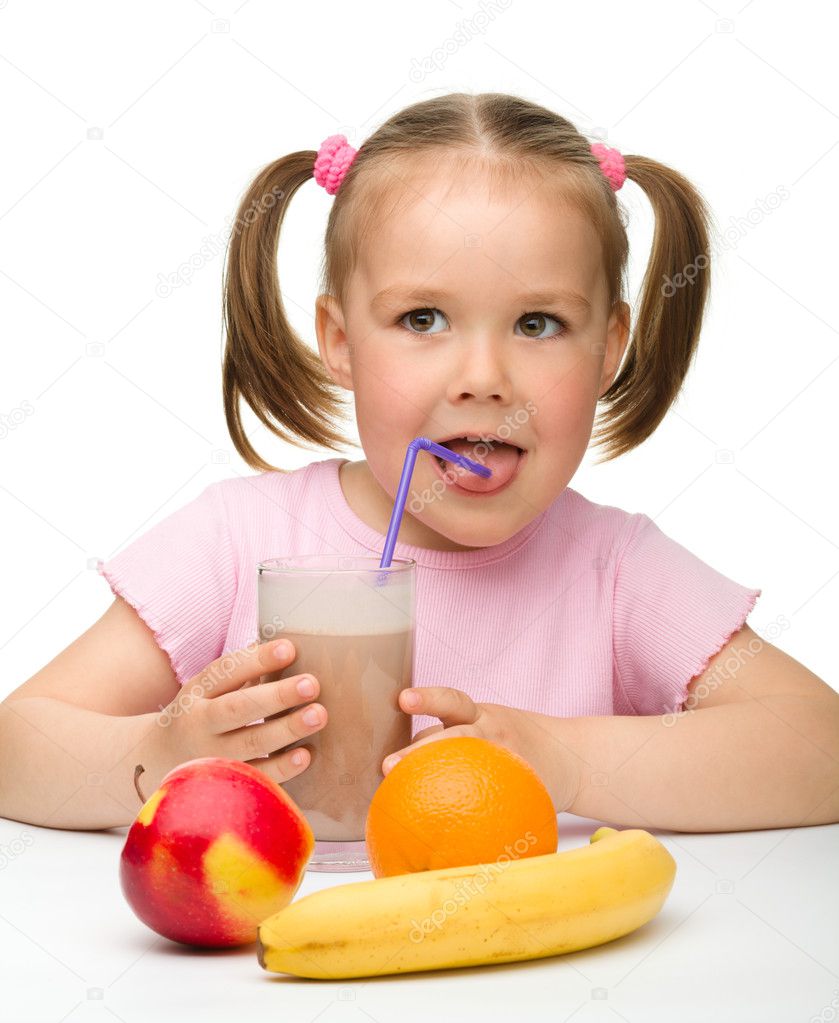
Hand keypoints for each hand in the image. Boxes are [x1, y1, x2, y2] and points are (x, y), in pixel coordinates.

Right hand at [143, 639, 326, 792]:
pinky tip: (306, 754)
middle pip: (239, 709)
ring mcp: (211, 757)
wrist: (157, 760)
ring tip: (318, 714)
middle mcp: (200, 725)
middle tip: (311, 684)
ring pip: (251, 744)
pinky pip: (257, 776)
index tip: (289, 649)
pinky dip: (282, 767)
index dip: (257, 660)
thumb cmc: (200, 713)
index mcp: (198, 693)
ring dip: (287, 729)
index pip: (226, 672)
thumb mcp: (208, 688)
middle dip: (277, 696)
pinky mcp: (226, 785)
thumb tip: (287, 650)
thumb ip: (242, 671)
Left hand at [382, 686, 578, 810]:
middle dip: (417, 751)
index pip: (453, 702)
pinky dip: (477, 829)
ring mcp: (505, 763)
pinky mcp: (519, 790)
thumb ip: (454, 737)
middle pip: (455, 738)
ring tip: (413, 802)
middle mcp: (492, 736)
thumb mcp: (492, 725)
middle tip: (389, 767)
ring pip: (470, 769)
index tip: (403, 699)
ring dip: (440, 777)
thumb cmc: (516, 743)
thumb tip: (399, 767)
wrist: (572, 758)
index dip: (428, 698)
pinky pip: (497, 809)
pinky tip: (457, 851)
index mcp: (482, 717)